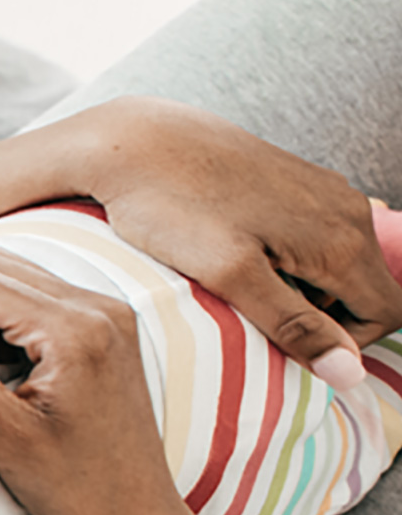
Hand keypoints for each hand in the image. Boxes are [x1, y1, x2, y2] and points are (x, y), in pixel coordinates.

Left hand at [5, 97, 396, 373]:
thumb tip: (350, 372)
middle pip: (366, 290)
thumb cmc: (174, 208)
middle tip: (249, 308)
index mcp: (343, 240)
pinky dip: (288, 257)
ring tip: (236, 279)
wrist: (137, 141)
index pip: (387, 315)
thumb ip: (294, 325)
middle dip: (319, 313)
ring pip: (341, 264)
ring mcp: (327, 190)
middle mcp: (349, 211)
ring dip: (301, 286)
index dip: (343, 342)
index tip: (283, 339)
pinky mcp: (301, 180)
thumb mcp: (231, 276)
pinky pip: (318, 235)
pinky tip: (235, 250)